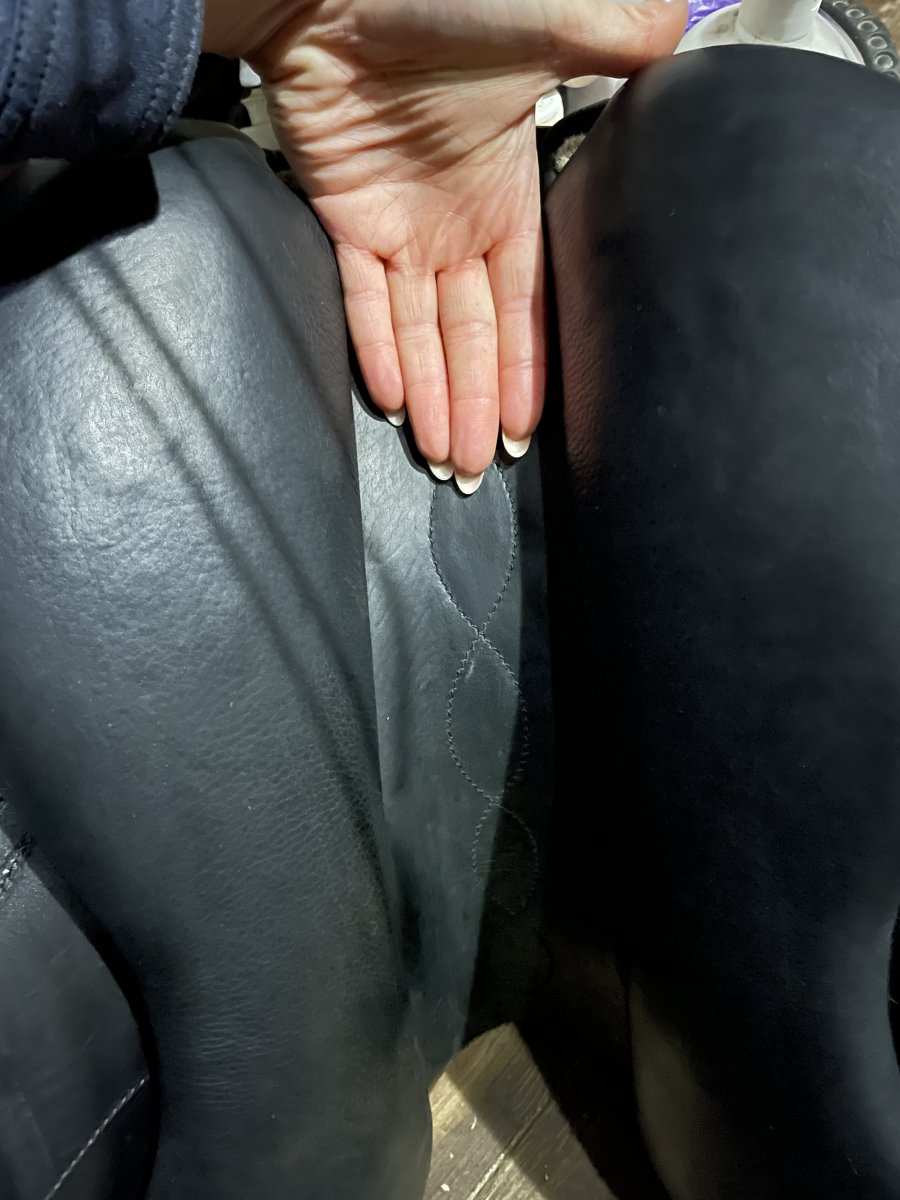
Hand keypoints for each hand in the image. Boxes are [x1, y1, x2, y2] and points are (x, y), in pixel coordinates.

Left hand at [209, 0, 686, 488]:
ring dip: (432, 398)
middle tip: (478, 469)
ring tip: (443, 459)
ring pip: (420, 334)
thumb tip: (678, 38)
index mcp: (508, 193)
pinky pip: (361, 299)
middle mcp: (453, 222)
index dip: (527, 368)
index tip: (526, 426)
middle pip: (471, 338)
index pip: (524, 303)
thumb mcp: (551, 22)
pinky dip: (376, 350)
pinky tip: (393, 402)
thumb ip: (616, 40)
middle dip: (476, 406)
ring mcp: (398, 224)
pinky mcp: (344, 216)